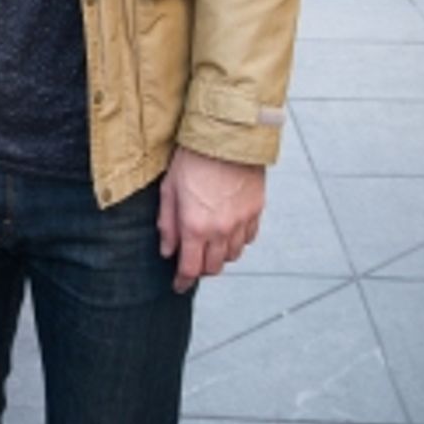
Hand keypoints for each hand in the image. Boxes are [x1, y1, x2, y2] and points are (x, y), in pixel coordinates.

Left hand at [157, 148, 264, 288]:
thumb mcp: (169, 190)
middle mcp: (221, 230)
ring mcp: (242, 222)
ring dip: (220, 256)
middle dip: (201, 269)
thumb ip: (167, 225)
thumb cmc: (193, 158)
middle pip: (213, 267)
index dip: (182, 281)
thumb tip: (167, 251)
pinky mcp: (256, 211)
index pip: (190, 268)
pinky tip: (228, 231)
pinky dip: (237, 241)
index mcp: (195, 226)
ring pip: (232, 256)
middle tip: (192, 261)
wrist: (226, 136)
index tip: (178, 286)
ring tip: (209, 244)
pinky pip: (248, 238)